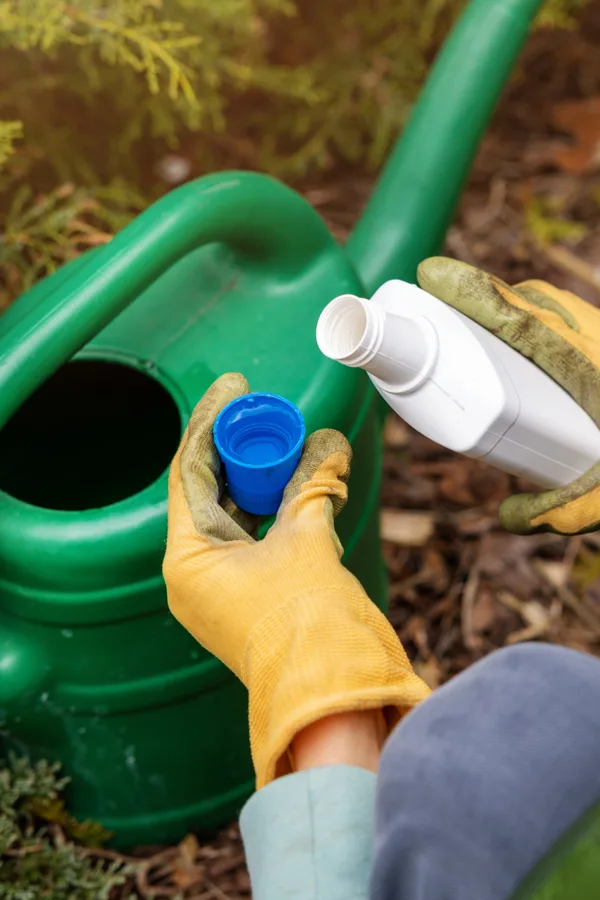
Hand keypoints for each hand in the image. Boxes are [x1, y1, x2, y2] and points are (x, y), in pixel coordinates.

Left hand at [163, 373, 428, 786]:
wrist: (334, 697)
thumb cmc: (309, 624)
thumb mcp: (309, 539)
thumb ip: (314, 484)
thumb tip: (329, 441)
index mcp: (187, 559)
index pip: (190, 472)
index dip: (212, 423)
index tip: (234, 387)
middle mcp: (192, 575)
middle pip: (208, 491)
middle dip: (238, 449)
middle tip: (263, 410)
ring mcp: (218, 589)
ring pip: (232, 514)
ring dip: (258, 478)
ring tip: (284, 439)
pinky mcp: (245, 598)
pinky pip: (252, 538)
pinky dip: (271, 507)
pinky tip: (293, 480)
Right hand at [418, 257, 599, 534]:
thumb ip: (556, 511)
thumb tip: (508, 517)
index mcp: (581, 369)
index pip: (520, 320)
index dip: (474, 294)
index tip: (433, 275)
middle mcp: (591, 345)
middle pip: (534, 303)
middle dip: (486, 298)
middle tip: (446, 309)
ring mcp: (599, 342)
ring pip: (556, 307)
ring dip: (518, 308)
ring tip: (482, 333)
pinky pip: (570, 322)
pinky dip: (543, 323)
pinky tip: (533, 358)